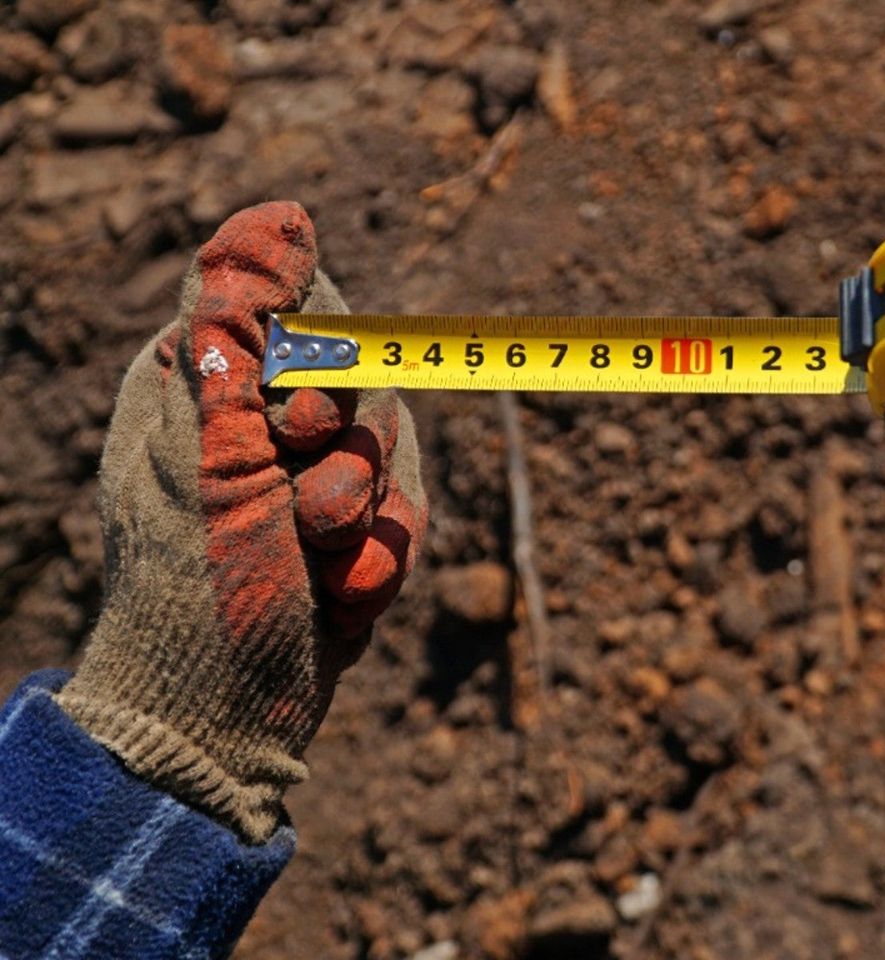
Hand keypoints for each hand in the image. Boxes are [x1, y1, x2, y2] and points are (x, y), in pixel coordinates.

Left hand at [56, 202, 427, 841]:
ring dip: (371, 519)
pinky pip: (403, 514)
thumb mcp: (215, 444)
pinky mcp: (342, 533)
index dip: (326, 361)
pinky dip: (381, 563)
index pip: (304, 309)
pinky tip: (342, 601)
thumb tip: (279, 213)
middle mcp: (252, 419)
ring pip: (395, 450)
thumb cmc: (201, 583)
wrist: (221, 717)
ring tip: (326, 568)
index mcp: (203, 377)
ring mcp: (301, 479)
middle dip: (354, 457)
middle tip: (312, 512)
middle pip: (366, 380)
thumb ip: (244, 325)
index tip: (297, 423)